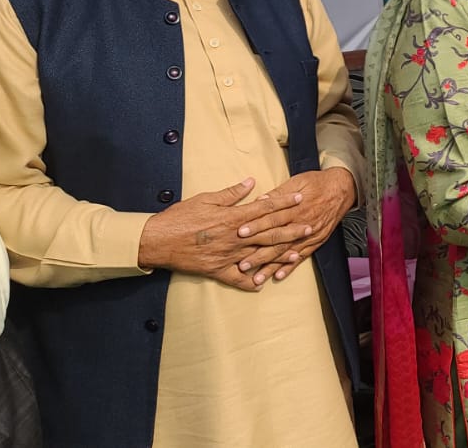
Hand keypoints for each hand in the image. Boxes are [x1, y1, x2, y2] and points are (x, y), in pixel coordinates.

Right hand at [137, 178, 303, 289]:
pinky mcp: (218, 270)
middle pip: (269, 232)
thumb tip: (251, 182)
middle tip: (310, 226)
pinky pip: (238, 279)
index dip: (284, 202)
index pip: (265, 208)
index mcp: (233, 217)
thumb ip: (231, 193)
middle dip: (291, 229)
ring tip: (298, 253)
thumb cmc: (180, 217)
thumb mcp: (205, 199)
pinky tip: (264, 284)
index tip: (300, 198)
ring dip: (279, 255)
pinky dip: (251, 282)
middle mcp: (235, 237)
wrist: (157, 241)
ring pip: (259, 255)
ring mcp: (228, 256)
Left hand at [234, 167, 357, 285]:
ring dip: (271, 267)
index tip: (240, 233)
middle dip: (258, 254)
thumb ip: (279, 193)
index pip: (273, 219)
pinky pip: (302, 257)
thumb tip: (260, 200)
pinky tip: (279, 276)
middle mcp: (303, 223)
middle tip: (242, 264)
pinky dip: (290, 267)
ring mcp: (310, 235)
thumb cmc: (319, 183)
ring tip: (256, 278)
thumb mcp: (298, 181)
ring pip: (287, 253)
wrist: (343, 188)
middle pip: (277, 241)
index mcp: (297, 207)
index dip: (256, 226)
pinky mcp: (316, 241)